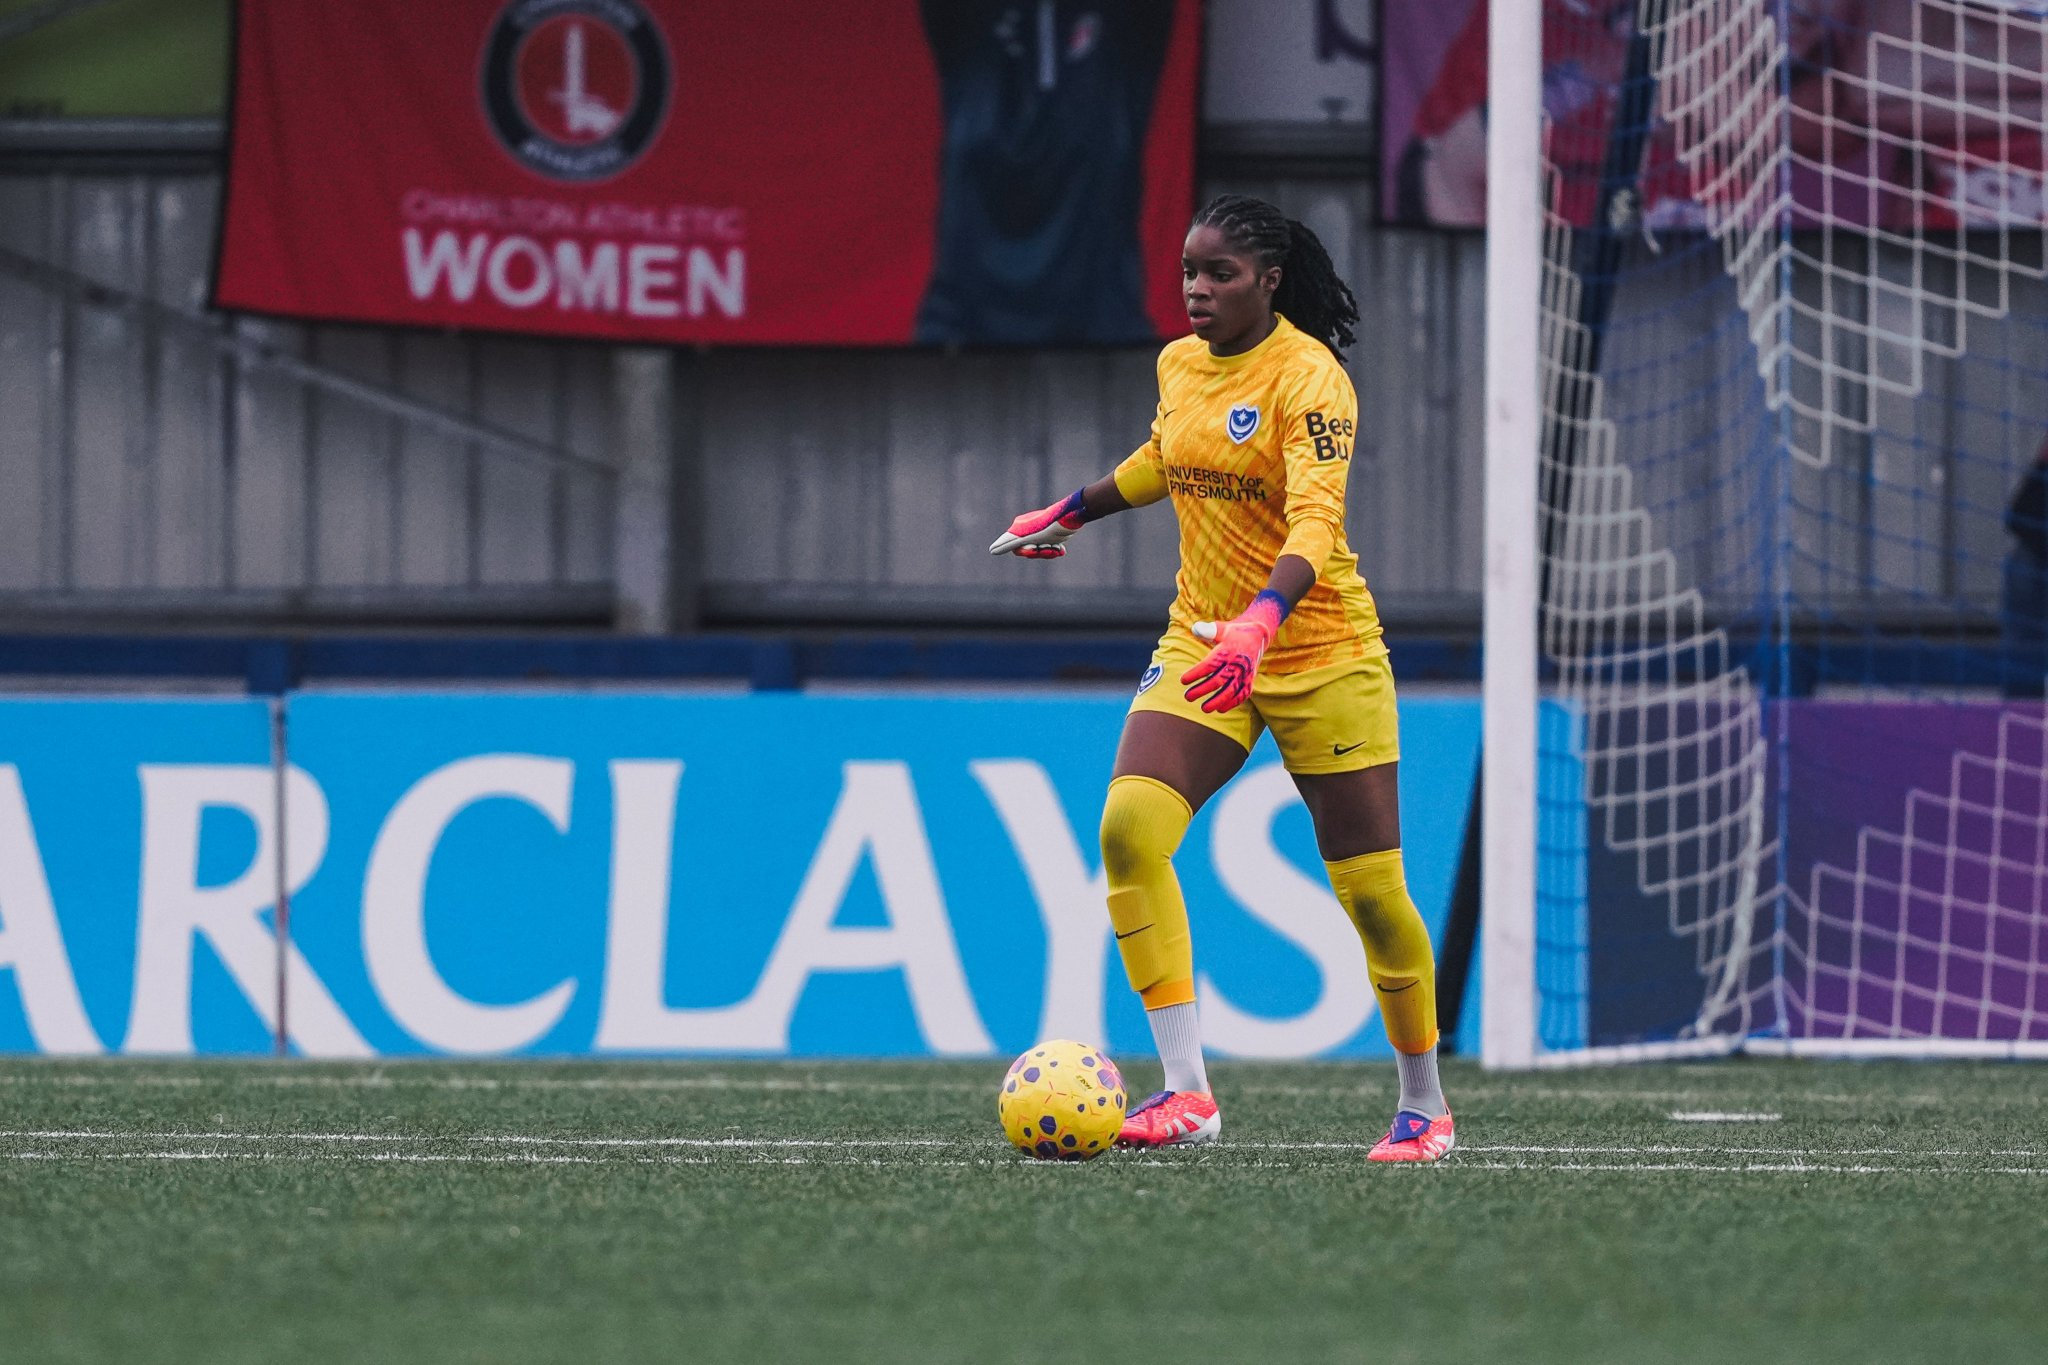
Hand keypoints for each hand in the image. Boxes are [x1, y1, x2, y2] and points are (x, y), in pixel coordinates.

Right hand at [989, 489, 1087, 559]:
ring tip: (1058, 548)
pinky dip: (1053, 549)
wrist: (1073, 514)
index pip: (1011, 547)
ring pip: (1037, 550)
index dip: (1025, 552)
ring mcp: (1036, 530)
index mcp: (1019, 528)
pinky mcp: (1046, 532)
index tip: (1035, 548)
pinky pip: (1046, 546)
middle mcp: (1025, 529)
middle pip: (1026, 550)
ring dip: (1048, 552)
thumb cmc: (1053, 525)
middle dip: (1039, 553)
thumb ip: (1010, 544)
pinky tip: (1060, 549)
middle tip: (1051, 548)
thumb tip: (991, 551)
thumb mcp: (1033, 537)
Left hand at [1181, 592, 1287, 713]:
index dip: (1196, 673)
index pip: (1210, 665)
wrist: (1257, 635)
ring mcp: (1245, 673)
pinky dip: (1233, 703)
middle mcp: (1237, 663)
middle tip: (1187, 697)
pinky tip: (1220, 709)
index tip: (1182, 680)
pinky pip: (1243, 694)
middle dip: (1202, 690)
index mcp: (1228, 651)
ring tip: (1204, 708)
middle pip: (1218, 680)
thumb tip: (1195, 629)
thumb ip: (1209, 630)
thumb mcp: (1222, 628)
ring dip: (1217, 701)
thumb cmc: (1233, 632)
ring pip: (1231, 691)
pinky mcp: (1250, 679)